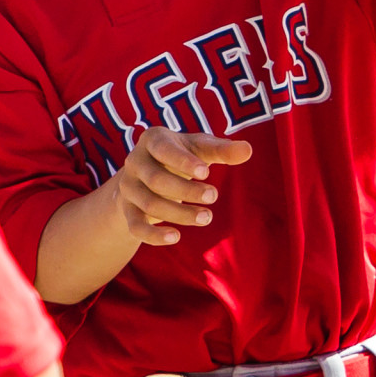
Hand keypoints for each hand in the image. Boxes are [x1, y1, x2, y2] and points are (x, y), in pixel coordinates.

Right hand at [110, 127, 250, 245]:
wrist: (146, 174)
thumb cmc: (180, 156)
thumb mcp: (199, 149)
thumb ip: (221, 150)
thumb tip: (248, 150)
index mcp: (152, 139)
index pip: (164, 149)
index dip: (183, 161)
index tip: (206, 172)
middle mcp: (135, 161)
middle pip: (156, 180)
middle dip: (186, 190)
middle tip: (214, 195)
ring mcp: (129, 187)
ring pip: (150, 204)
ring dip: (179, 213)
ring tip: (206, 217)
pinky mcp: (127, 210)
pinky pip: (136, 226)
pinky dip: (154, 235)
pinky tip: (176, 237)